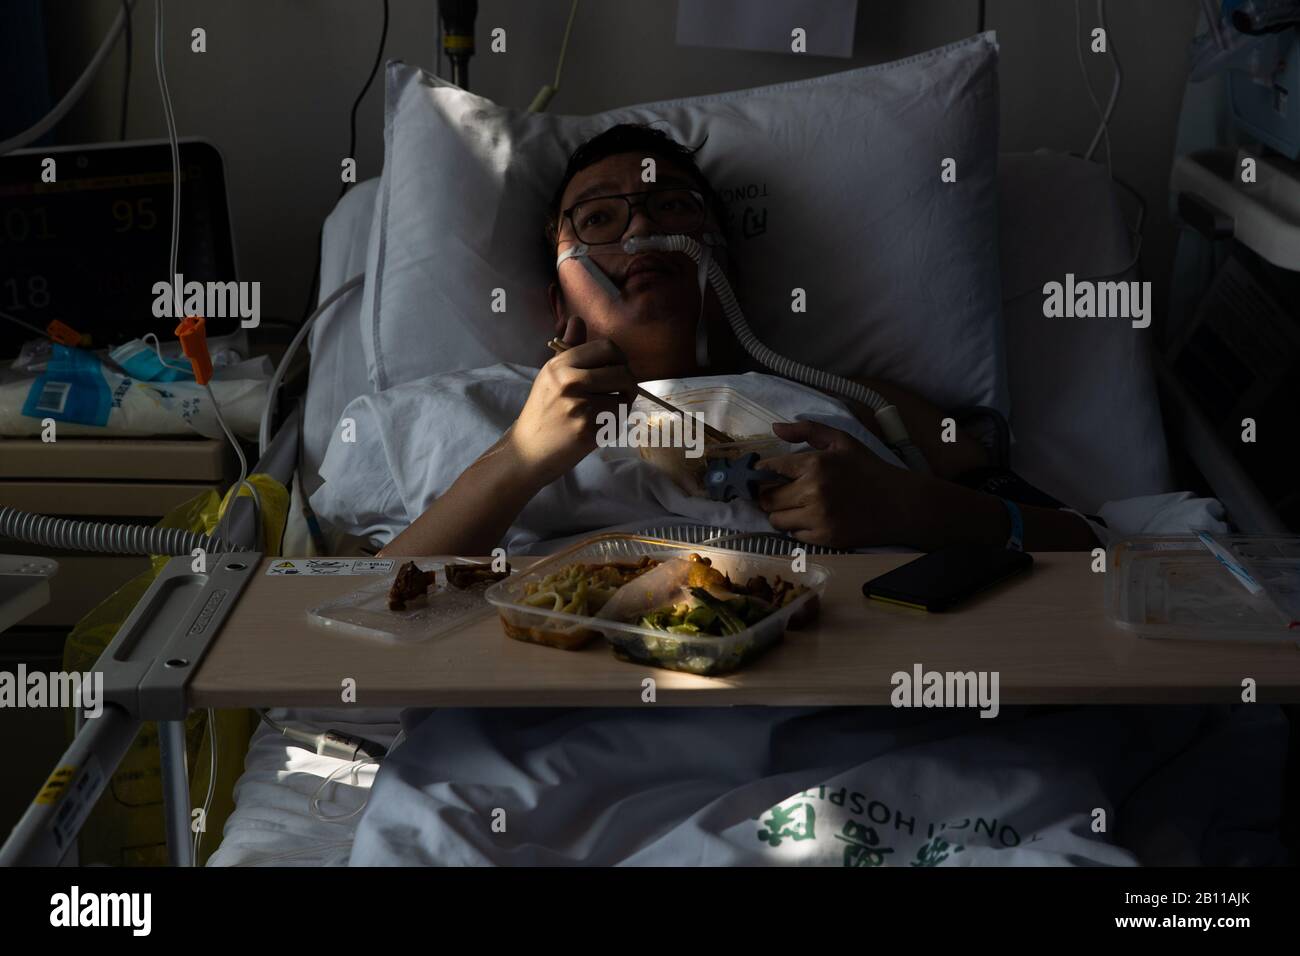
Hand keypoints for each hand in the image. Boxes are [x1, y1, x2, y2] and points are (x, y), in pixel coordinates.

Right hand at [505, 316, 637, 486]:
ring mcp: (578, 406)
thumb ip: (569, 348)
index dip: (620, 359)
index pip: (607, 348)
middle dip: (628, 384)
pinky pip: (618, 419)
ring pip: (623, 398)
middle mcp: (568, 381)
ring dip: (621, 406)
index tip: (617, 370)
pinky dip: (614, 424)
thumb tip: (578, 319)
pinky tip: (597, 428)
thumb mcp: (551, 376)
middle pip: (623, 372)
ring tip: (604, 413)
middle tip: (621, 394)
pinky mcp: (587, 430)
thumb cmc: (543, 412)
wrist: (528, 451)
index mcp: (560, 365)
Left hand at [756, 420, 919, 548]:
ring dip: (781, 513)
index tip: (760, 473)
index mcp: (815, 464)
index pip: (771, 468)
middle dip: (769, 494)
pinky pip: (794, 535)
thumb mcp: (842, 441)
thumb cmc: (868, 469)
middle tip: (780, 491)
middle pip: (768, 498)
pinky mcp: (825, 538)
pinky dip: (798, 528)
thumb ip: (807, 430)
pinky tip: (813, 518)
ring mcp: (819, 517)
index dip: (761, 471)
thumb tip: (774, 428)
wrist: (900, 504)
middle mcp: (813, 491)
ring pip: (777, 520)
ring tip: (796, 505)